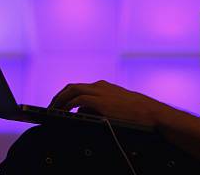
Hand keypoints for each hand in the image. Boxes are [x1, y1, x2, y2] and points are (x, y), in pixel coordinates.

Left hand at [48, 80, 167, 126]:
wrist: (149, 112)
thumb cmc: (134, 113)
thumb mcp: (114, 107)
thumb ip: (98, 107)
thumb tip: (82, 113)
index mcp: (103, 86)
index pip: (79, 87)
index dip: (66, 95)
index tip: (58, 104)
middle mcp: (99, 86)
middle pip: (72, 87)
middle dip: (59, 97)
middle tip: (51, 108)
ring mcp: (100, 91)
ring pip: (72, 90)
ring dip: (60, 101)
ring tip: (53, 111)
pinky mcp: (101, 101)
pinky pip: (78, 100)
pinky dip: (68, 105)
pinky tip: (63, 113)